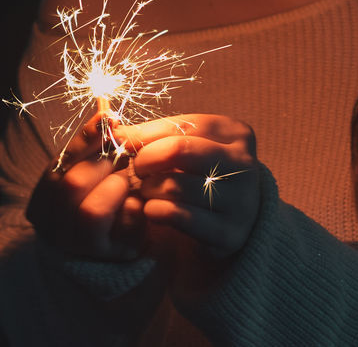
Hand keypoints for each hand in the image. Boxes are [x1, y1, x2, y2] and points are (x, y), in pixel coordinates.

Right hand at [25, 111, 146, 260]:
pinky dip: (135, 206)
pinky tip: (135, 204)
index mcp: (40, 204)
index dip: (85, 139)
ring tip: (125, 183)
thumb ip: (92, 145)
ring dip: (116, 187)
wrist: (118, 245)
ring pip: (92, 211)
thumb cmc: (100, 196)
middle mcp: (52, 230)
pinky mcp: (112, 255)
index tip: (108, 116)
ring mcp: (80, 248)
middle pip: (72, 185)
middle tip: (122, 156)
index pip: (57, 165)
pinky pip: (124, 224)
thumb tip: (107, 114)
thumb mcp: (88, 170)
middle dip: (103, 163)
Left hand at [114, 114, 259, 262]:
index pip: (182, 124)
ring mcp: (241, 201)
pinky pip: (177, 215)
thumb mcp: (185, 148)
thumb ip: (153, 135)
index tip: (126, 144)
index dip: (146, 134)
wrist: (228, 225)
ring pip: (174, 186)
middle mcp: (244, 164)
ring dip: (149, 190)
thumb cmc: (198, 176)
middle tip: (137, 170)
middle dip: (146, 160)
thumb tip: (113, 131)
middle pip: (178, 150)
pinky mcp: (229, 233)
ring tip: (148, 192)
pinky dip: (155, 211)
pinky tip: (153, 211)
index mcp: (236, 133)